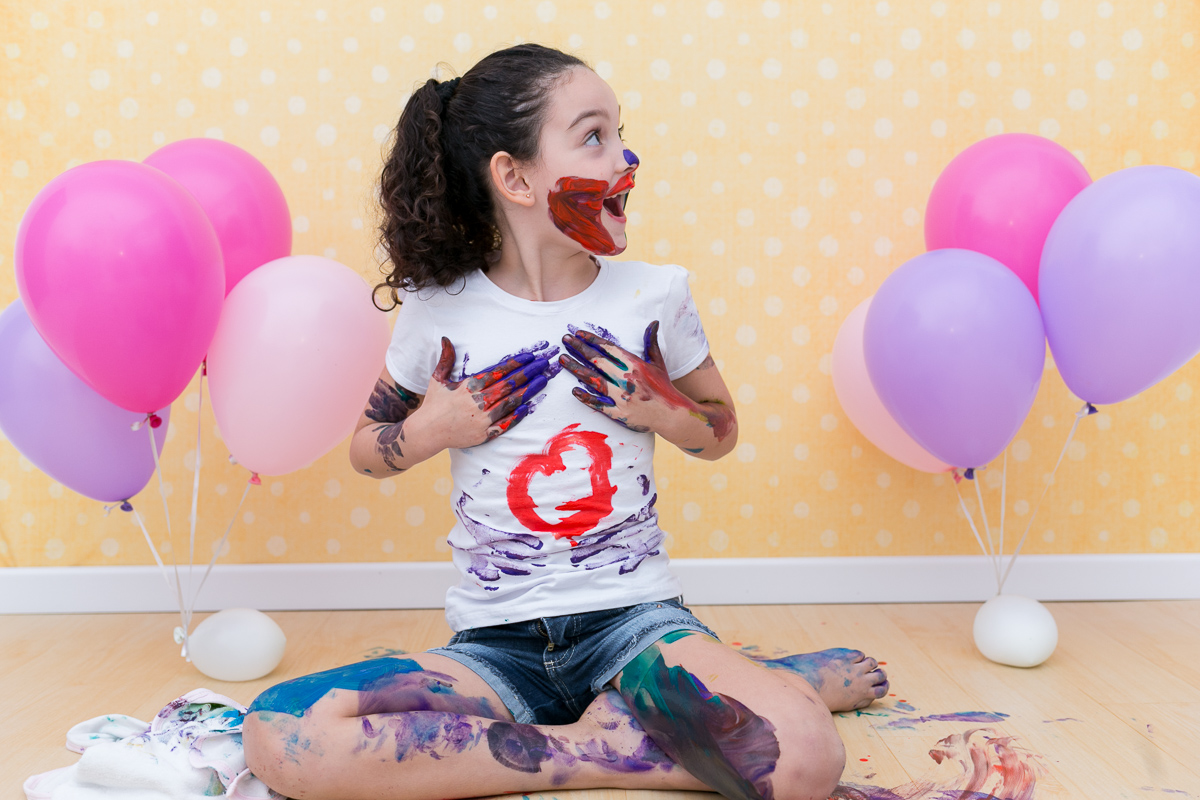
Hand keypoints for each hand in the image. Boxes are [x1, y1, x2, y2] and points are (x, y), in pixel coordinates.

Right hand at [420, 338, 549, 448]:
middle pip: (509, 385)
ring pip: (511, 402)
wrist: (428, 432)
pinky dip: (517, 415)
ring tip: (543, 380)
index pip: (497, 372)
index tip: (530, 356)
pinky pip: (505, 424)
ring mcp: (482, 419)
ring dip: (529, 391)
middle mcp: (478, 402)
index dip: (515, 363)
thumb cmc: (434, 403)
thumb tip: (446, 338)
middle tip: (544, 363)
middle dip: (529, 373)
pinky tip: (528, 406)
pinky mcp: (484, 434)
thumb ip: (446, 358)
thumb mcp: (438, 378)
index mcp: (469, 386)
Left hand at [559, 322, 692, 434]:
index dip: (592, 340)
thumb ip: (651, 342)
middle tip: (565, 340)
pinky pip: (598, 405)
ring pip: (594, 381)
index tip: (578, 333)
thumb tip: (653, 322)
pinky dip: (586, 397)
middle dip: (579, 349)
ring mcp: (621, 397)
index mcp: (635, 365)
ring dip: (576, 369)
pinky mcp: (619, 413)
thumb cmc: (663, 386)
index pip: (609, 348)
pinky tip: (573, 390)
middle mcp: (626, 379)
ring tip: (562, 360)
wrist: (672, 415)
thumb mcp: (658, 363)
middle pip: (597, 362)